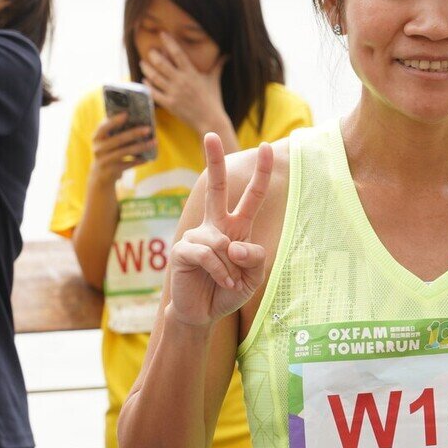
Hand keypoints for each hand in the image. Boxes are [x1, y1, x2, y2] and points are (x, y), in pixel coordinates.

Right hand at [89, 112, 154, 186]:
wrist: (100, 177)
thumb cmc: (108, 154)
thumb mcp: (106, 143)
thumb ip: (115, 132)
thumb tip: (135, 119)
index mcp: (96, 138)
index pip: (103, 127)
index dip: (114, 121)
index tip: (126, 114)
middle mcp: (98, 149)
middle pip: (118, 139)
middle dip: (134, 133)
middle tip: (148, 129)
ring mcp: (104, 160)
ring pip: (125, 152)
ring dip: (142, 147)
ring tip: (154, 142)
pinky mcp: (112, 170)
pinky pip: (129, 164)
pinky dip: (139, 161)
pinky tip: (148, 158)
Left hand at [143, 34, 227, 137]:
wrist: (211, 120)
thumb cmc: (214, 100)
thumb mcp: (215, 81)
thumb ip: (218, 66)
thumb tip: (227, 55)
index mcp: (192, 74)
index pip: (178, 54)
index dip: (169, 42)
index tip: (161, 34)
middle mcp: (181, 81)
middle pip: (161, 63)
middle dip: (153, 55)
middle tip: (150, 51)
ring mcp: (174, 93)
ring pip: (154, 77)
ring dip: (147, 68)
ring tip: (143, 63)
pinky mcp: (169, 104)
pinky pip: (154, 92)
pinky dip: (147, 85)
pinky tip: (145, 80)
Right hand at [167, 134, 272, 328]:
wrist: (202, 313)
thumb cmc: (228, 291)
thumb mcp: (254, 277)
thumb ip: (255, 258)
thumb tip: (234, 243)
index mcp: (236, 227)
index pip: (251, 196)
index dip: (260, 173)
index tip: (265, 145)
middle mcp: (216, 226)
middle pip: (215, 187)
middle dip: (214, 160)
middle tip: (210, 134)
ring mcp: (197, 235)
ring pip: (221, 241)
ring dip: (230, 267)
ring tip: (229, 282)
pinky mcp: (182, 250)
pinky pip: (207, 254)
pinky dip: (220, 271)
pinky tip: (222, 282)